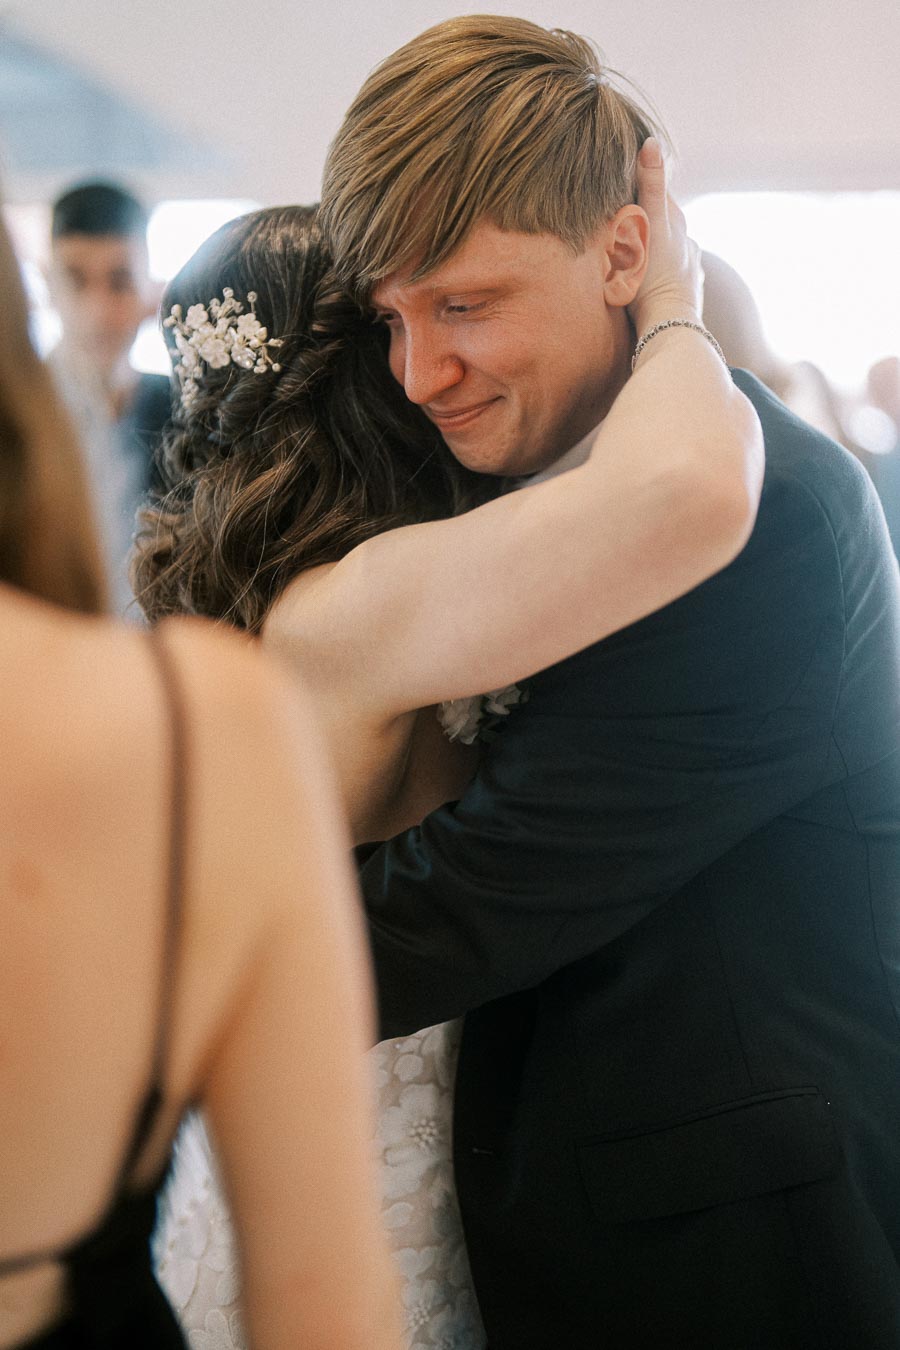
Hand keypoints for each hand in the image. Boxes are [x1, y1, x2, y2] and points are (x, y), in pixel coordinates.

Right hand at [629, 139, 702, 334]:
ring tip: (631, 255)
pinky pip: (669, 275)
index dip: (637, 190)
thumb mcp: (649, 223)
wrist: (667, 324)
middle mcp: (688, 243)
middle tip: (618, 225)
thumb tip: (652, 142)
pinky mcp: (686, 291)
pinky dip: (658, 273)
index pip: (656, 196)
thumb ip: (651, 185)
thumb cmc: (654, 275)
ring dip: (651, 249)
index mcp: (677, 223)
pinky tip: (648, 280)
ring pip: (666, 250)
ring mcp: (689, 268)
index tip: (618, 190)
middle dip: (644, 222)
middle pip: (662, 223)